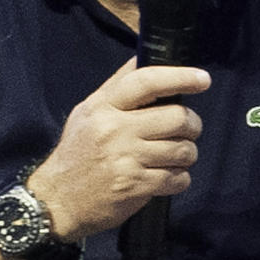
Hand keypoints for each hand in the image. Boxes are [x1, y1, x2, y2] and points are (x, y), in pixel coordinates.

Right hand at [28, 57, 210, 240]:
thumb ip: (117, 89)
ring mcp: (126, 159)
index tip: (202, 79)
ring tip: (176, 156)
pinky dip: (179, 178)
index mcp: (103, 107)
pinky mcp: (136, 187)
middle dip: (192, 124)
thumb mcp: (87, 113)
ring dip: (187, 154)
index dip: (180, 77)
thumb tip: (144, 58)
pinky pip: (178, 178)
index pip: (146, 81)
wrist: (57, 201)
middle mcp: (114, 130)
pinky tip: (166, 177)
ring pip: (182, 150)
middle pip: (176, 117)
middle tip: (188, 129)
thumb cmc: (77, 153)